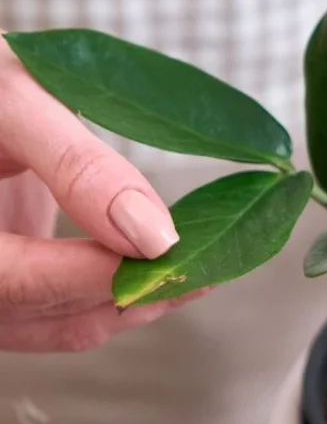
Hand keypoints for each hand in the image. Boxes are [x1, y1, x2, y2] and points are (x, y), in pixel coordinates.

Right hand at [0, 37, 195, 352]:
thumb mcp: (16, 99)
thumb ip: (78, 164)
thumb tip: (155, 236)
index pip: (14, 281)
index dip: (90, 275)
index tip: (165, 254)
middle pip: (46, 313)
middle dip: (133, 291)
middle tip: (210, 260)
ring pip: (64, 324)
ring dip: (137, 301)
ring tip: (205, 265)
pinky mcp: (20, 280)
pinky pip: (70, 307)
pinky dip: (122, 292)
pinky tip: (169, 266)